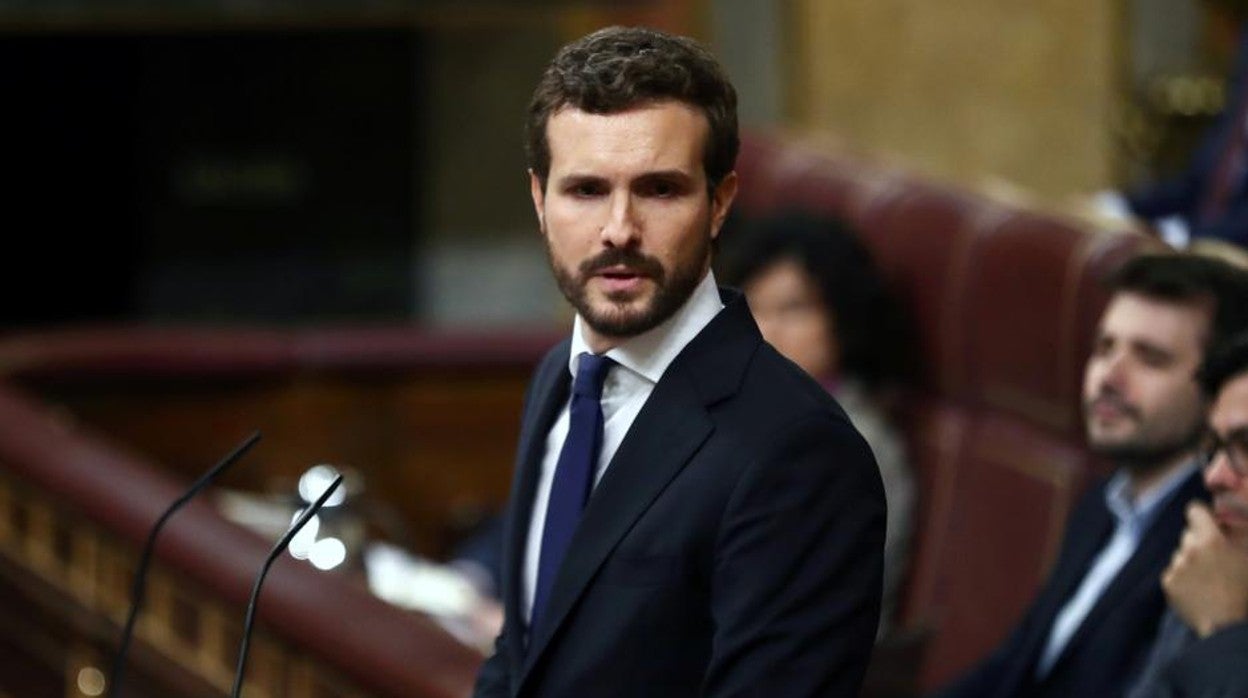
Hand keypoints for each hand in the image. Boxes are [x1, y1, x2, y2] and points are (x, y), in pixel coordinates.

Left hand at [1162, 502, 1247, 637]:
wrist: (1228, 626)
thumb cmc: (1245, 590)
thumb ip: (1238, 533)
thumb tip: (1225, 520)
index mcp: (1211, 540)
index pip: (1195, 510)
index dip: (1203, 515)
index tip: (1210, 523)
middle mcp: (1189, 549)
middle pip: (1189, 534)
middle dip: (1200, 541)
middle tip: (1217, 558)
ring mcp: (1176, 566)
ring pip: (1181, 553)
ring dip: (1192, 560)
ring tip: (1211, 579)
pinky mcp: (1168, 583)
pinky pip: (1174, 572)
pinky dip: (1183, 578)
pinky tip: (1200, 590)